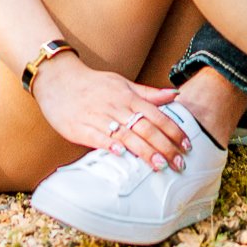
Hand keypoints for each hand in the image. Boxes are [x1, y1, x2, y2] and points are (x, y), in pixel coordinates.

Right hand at [29, 54, 189, 170]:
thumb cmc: (94, 84)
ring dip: (144, 151)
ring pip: (126, 135)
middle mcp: (116, 106)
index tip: (187, 145)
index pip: (156, 114)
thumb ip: (148, 93)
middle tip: (180, 163)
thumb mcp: (122, 84)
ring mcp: (99, 117)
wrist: (59, 80)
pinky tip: (122, 155)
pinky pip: (98, 138)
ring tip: (160, 166)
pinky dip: (111, 146)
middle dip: (165, 146)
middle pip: (145, 127)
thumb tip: (174, 94)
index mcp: (127, 96)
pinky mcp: (81, 128)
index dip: (173, 130)